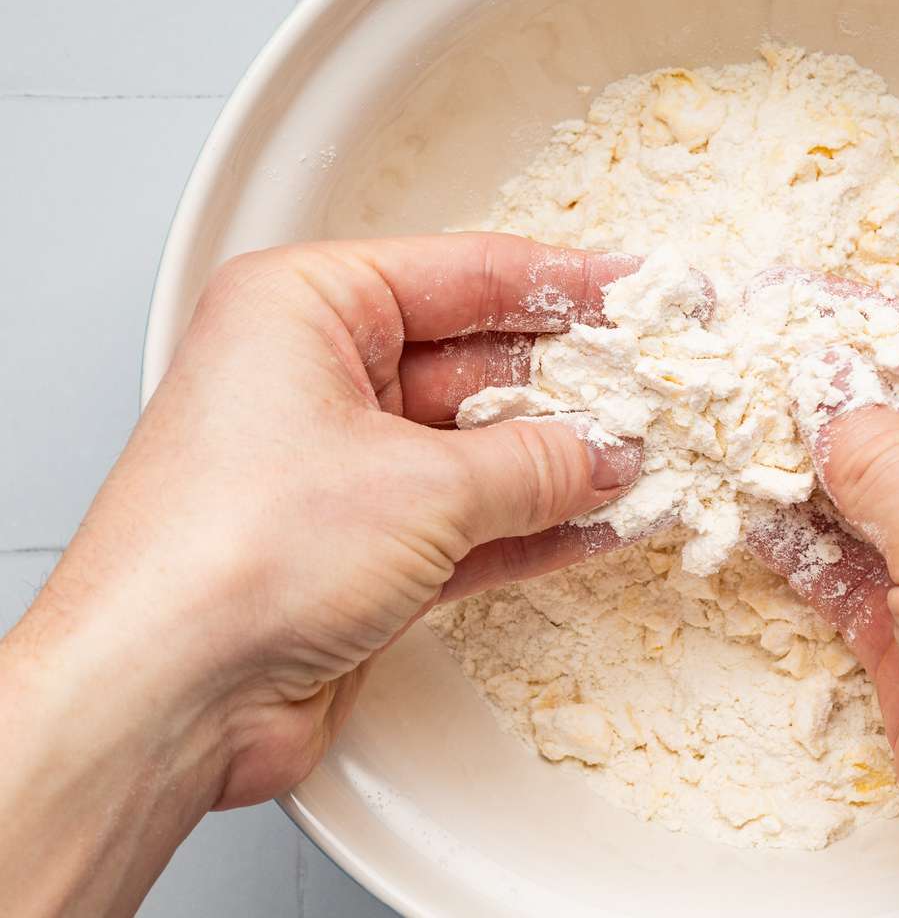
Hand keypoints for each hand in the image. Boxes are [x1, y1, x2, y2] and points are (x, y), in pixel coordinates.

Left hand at [0, 234, 646, 914]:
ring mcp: (339, 468)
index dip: (569, 281)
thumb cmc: (236, 551)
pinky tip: (603, 523)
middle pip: (480, 362)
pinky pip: (470, 520)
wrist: (161, 699)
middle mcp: (317, 377)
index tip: (642, 288)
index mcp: (307, 307)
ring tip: (652, 460)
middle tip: (662, 387)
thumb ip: (533, 463)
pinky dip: (535, 525)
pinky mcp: (358, 549)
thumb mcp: (421, 485)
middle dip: (576, 385)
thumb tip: (607, 454)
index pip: (468, 273)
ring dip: (567, 463)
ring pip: (482, 448)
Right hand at [750, 298, 898, 915]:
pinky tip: (758, 512)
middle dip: (845, 404)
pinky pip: (862, 574)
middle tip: (763, 368)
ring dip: (817, 475)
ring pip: (887, 504)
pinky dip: (811, 547)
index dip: (893, 331)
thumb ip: (881, 460)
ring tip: (742, 430)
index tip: (818, 304)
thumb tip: (834, 397)